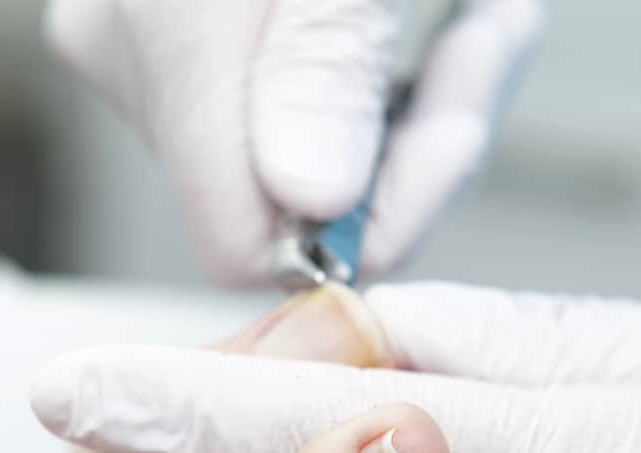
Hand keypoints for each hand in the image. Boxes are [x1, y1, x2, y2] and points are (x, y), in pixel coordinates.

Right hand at [45, 0, 541, 282]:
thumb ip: (320, 61)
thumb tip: (308, 194)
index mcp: (158, 46)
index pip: (249, 243)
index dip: (361, 229)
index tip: (447, 152)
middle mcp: (151, 66)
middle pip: (296, 202)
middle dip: (414, 148)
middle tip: (487, 58)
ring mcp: (191, 56)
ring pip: (327, 157)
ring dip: (433, 104)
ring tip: (489, 28)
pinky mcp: (238, 46)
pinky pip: (329, 103)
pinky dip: (413, 71)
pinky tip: (468, 21)